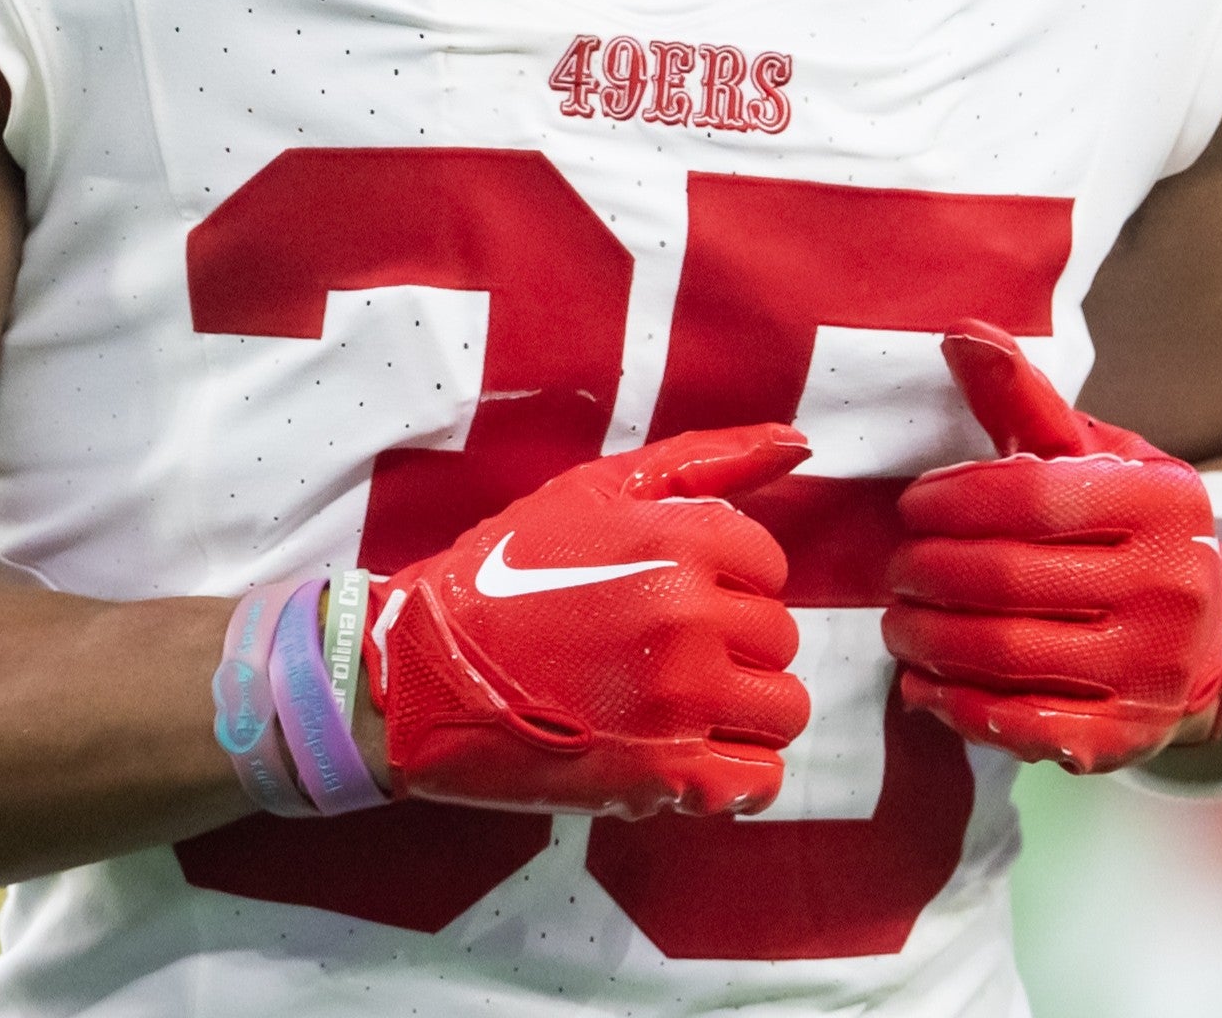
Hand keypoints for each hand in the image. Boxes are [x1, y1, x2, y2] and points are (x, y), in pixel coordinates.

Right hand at [365, 424, 811, 818]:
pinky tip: (691, 755)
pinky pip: (759, 780)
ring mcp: (681, 702)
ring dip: (745, 709)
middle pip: (779, 638)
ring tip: (684, 704)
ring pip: (782, 710)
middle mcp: (690, 618)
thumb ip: (708, 461)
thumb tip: (799, 441)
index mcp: (680, 541)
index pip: (769, 567)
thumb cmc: (506, 571)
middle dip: (735, 645)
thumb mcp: (597, 490)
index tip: (677, 596)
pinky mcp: (665, 776)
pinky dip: (738, 773)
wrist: (422, 670)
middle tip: (668, 653)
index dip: (727, 582)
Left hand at [883, 320, 1221, 774]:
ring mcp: (1151, 673)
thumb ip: (1024, 400)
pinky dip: (958, 705)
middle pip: (1011, 580)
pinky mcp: (1126, 740)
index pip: (1032, 499)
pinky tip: (923, 683)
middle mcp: (1170, 589)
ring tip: (897, 621)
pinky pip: (1023, 725)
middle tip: (895, 567)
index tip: (912, 505)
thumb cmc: (1124, 525)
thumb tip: (959, 332)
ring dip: (930, 639)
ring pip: (1009, 654)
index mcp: (1163, 504)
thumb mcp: (1090, 454)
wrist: (1204, 634)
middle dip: (929, 572)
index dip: (954, 502)